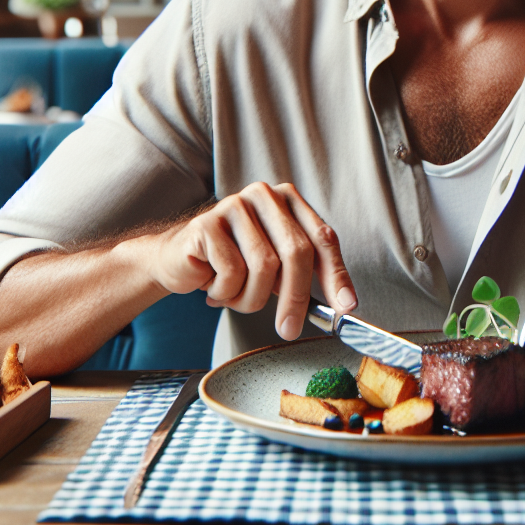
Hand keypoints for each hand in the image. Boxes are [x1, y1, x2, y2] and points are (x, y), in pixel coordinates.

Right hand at [133, 182, 355, 340]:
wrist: (178, 259)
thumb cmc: (231, 263)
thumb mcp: (275, 266)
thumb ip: (304, 275)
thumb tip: (343, 304)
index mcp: (288, 199)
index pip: (322, 238)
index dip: (336, 274)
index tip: (346, 306)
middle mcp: (265, 195)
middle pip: (296, 251)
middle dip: (296, 297)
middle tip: (289, 329)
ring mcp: (235, 205)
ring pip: (264, 266)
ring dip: (250, 297)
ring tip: (234, 296)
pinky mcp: (207, 224)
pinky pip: (231, 272)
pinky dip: (225, 292)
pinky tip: (213, 285)